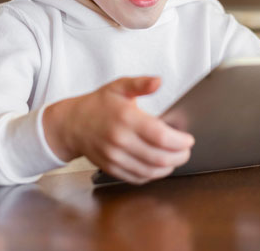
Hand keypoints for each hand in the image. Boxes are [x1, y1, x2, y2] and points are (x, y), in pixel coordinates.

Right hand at [43, 76, 194, 184]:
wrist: (71, 124)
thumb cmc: (98, 104)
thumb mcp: (119, 86)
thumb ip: (141, 83)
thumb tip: (158, 81)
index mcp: (126, 118)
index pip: (160, 136)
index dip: (180, 141)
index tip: (188, 139)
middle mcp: (120, 140)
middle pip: (159, 157)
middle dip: (180, 156)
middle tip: (186, 150)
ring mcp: (114, 157)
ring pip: (150, 171)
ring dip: (169, 167)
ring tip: (175, 158)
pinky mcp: (111, 168)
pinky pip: (138, 178)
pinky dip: (153, 174)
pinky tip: (158, 166)